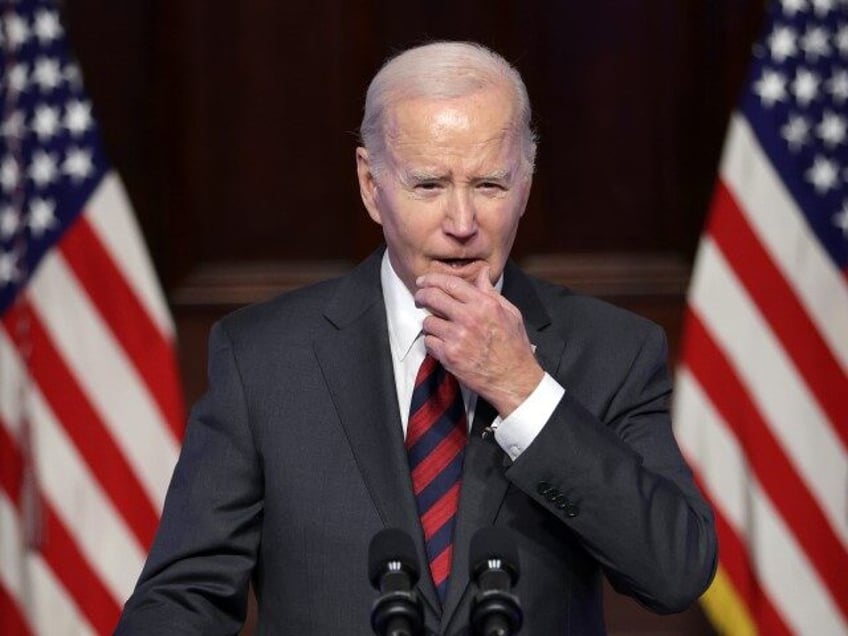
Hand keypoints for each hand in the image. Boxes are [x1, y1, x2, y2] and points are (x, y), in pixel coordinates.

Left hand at [414, 267, 544, 416]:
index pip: (450, 283)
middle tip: (420, 298)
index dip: (432, 279)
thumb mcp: (510, 313)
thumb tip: (482, 272)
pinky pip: (429, 342)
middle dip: (422, 295)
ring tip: (440, 329)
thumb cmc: (514, 347)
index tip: (423, 281)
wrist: (514, 379)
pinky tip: (444, 344)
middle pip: (432, 297)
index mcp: (484, 304)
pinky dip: (433, 343)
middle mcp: (469, 318)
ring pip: (428, 321)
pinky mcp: (449, 356)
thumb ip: (491, 291)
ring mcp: (457, 337)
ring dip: (431, 324)